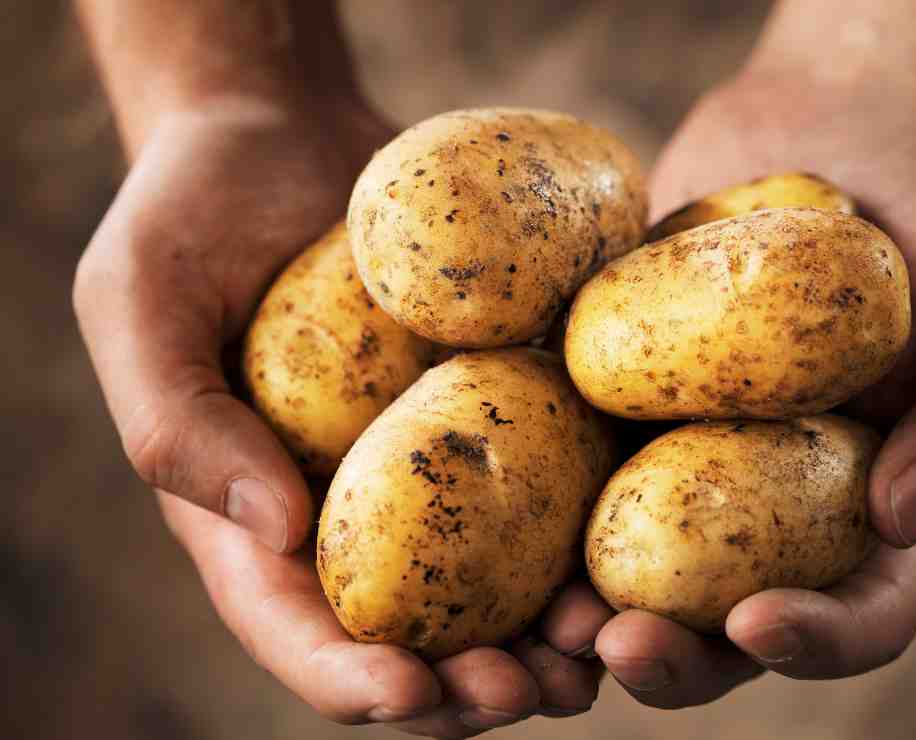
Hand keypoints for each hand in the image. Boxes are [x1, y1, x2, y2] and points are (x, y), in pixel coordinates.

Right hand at [75, 96, 605, 735]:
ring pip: (500, 587)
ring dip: (551, 636)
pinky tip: (637, 546)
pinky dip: (594, 532)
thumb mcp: (138, 299)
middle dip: (472, 687)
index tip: (408, 690)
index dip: (349, 679)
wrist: (290, 132)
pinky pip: (553, 487)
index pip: (296, 628)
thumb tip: (274, 532)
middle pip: (416, 635)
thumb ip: (177, 420)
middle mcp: (356, 512)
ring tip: (602, 647)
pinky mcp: (502, 411)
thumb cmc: (194, 211)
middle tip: (533, 691)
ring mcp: (437, 468)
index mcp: (256, 516)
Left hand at [565, 70, 915, 705]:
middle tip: (616, 646)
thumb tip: (900, 518)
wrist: (834, 120)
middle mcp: (780, 505)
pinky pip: (570, 464)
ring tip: (545, 616)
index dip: (818, 642)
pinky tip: (493, 498)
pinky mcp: (618, 402)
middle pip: (728, 626)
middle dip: (676, 658)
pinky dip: (532, 502)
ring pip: (635, 569)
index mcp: (880, 505)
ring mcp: (689, 458)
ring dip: (587, 613)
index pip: (864, 613)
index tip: (757, 623)